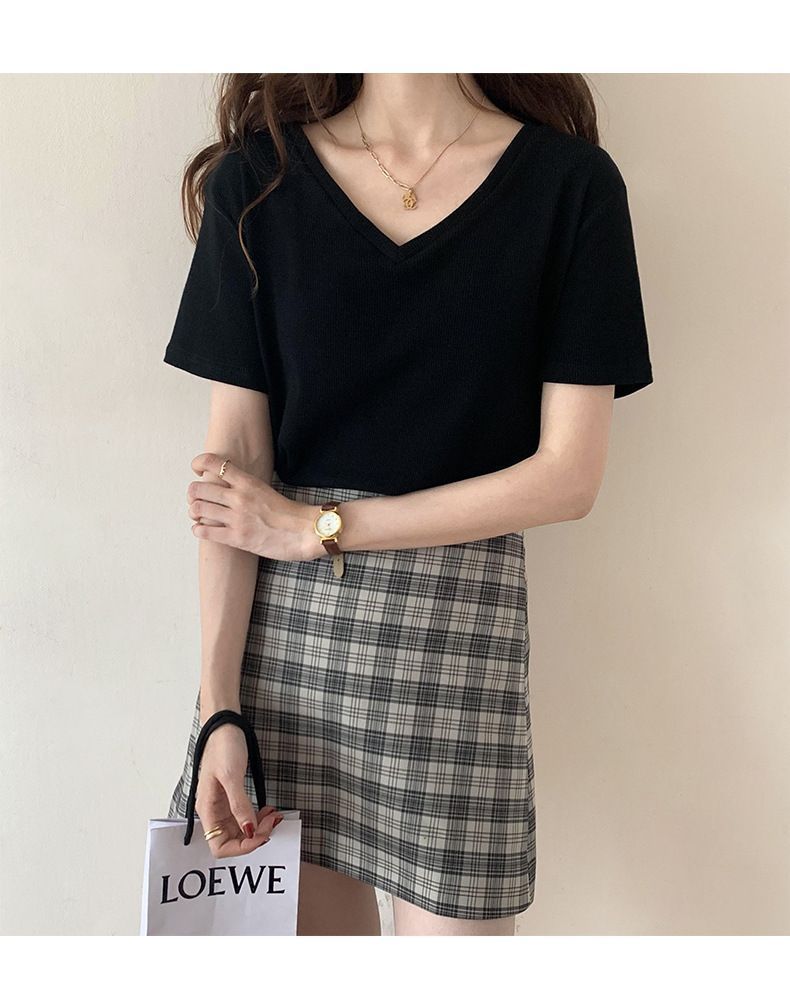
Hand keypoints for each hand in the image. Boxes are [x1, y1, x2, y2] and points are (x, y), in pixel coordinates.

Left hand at [186, 452, 326, 560]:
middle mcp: (239, 497)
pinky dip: (198, 529)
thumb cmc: (289, 514)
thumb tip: (229, 486)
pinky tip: (201, 529)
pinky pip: (205, 531)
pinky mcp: (237, 538)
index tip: (197, 470)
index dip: (199, 464)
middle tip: (196, 499)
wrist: (306, 532)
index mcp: (248, 482)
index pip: (214, 463)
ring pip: (199, 508)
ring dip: (194, 512)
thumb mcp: (265, 491)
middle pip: (199, 488)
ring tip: (198, 515)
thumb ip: (246, 487)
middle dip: (193, 494)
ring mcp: (237, 518)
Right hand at [195, 723, 283, 858]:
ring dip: (258, 828)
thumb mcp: (232, 776)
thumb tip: (249, 832)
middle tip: (272, 822)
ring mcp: (222, 805)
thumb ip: (239, 805)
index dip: (242, 847)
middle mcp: (213, 812)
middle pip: (231, 841)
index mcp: (208, 810)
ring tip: (274, 815)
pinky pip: (244, 816)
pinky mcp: (231, 797)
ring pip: (240, 830)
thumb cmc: (223, 747)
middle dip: (254, 837)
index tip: (262, 834)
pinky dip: (257, 817)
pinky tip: (268, 810)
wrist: (224, 726)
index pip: (219, 847)